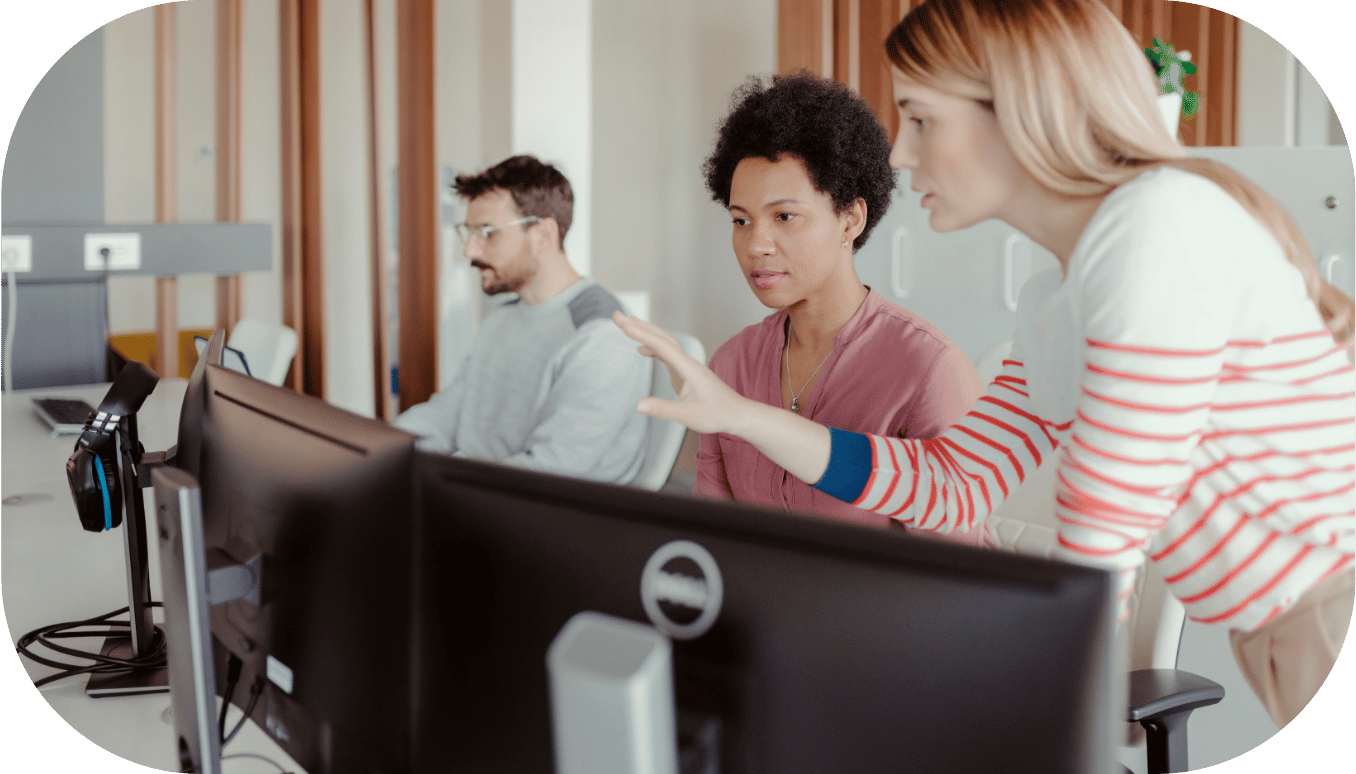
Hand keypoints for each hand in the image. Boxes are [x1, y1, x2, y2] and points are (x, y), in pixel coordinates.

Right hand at [612, 311, 753, 434]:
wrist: (736, 414)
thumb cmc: (716, 414)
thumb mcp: (687, 416)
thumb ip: (662, 409)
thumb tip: (637, 405)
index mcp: (688, 368)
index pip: (660, 345)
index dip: (640, 333)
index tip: (622, 323)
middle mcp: (687, 362)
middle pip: (661, 337)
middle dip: (638, 326)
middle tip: (617, 316)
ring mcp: (687, 366)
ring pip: (664, 343)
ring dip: (645, 333)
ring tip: (626, 325)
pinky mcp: (685, 372)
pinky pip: (667, 354)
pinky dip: (653, 348)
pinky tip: (642, 350)